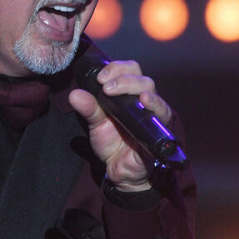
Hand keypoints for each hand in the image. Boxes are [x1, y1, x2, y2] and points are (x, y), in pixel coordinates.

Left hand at [68, 59, 173, 191]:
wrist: (121, 170)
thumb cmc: (113, 144)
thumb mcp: (96, 125)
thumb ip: (88, 109)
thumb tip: (74, 94)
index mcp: (130, 95)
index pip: (130, 70)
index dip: (117, 68)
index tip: (100, 77)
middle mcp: (145, 102)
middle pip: (142, 79)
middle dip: (123, 78)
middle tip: (105, 86)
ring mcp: (154, 115)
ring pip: (152, 92)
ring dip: (135, 87)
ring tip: (118, 90)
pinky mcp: (161, 130)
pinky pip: (163, 114)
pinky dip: (155, 106)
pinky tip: (145, 101)